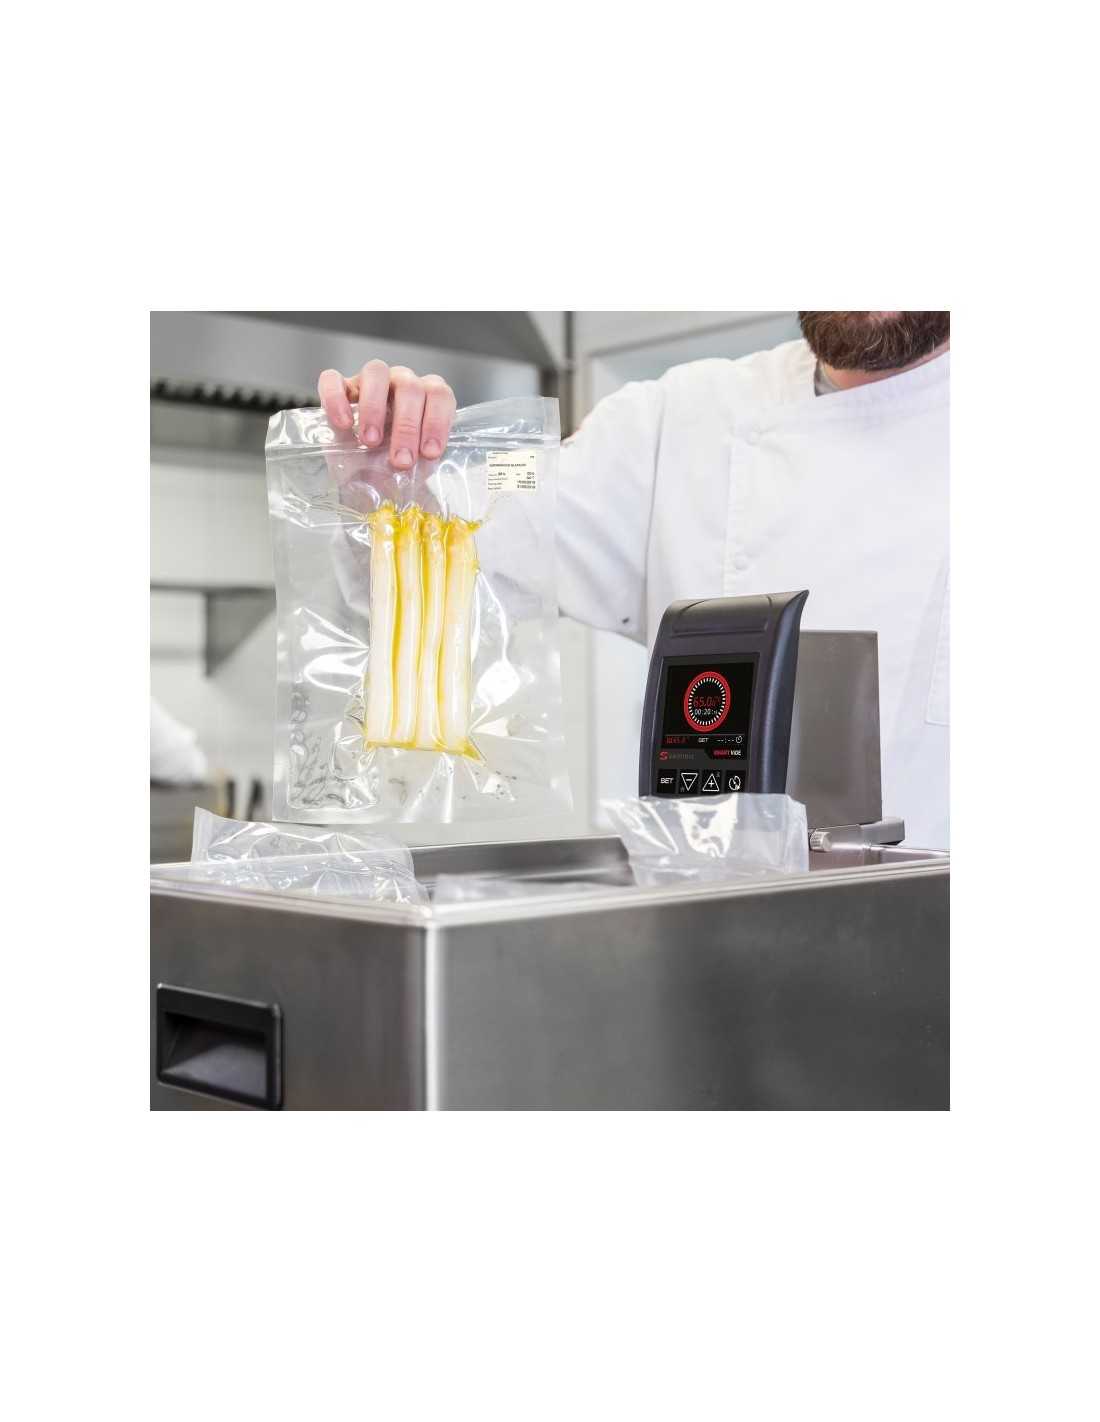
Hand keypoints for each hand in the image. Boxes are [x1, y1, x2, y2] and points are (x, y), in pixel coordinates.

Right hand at [317, 361, 456, 468]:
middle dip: (407, 426)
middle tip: (401, 460)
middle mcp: (400, 382)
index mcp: (425, 397)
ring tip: (370, 442)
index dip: (437, 421)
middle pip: (409, 386)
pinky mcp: (338, 387)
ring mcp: (369, 380)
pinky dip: (336, 398)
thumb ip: (422, 465)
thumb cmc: (392, 467)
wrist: (362, 477)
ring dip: (375, 408)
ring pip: (376, 372)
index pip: (439, 394)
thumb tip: (423, 476)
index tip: (430, 453)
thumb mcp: (413, 469)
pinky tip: (343, 425)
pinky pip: (333, 379)